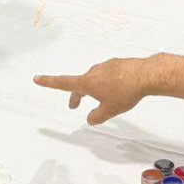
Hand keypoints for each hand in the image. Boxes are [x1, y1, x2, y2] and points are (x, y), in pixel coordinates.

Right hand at [35, 57, 154, 124]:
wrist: (146, 74)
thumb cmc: (126, 91)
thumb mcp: (109, 111)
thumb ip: (96, 117)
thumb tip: (90, 118)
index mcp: (87, 82)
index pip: (63, 83)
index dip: (49, 82)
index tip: (37, 78)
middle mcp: (94, 71)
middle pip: (80, 84)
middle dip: (77, 95)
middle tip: (74, 105)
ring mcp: (106, 66)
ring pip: (95, 79)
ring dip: (95, 89)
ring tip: (105, 100)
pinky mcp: (118, 64)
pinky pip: (108, 75)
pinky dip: (108, 83)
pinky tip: (119, 89)